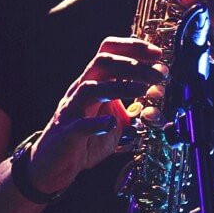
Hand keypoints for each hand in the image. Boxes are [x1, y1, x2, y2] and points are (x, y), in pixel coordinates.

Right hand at [28, 37, 167, 192]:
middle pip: (102, 63)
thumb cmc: (85, 140)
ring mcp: (72, 110)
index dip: (132, 48)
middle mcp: (81, 91)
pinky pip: (80, 125)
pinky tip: (112, 124)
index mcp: (93, 83)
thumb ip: (133, 109)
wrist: (55, 165)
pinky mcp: (67, 133)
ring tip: (144, 90)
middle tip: (158, 75)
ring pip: (90, 88)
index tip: (157, 54)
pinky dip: (97, 123)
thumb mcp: (115, 120)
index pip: (109, 52)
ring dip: (120, 87)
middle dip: (133, 64)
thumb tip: (156, 98)